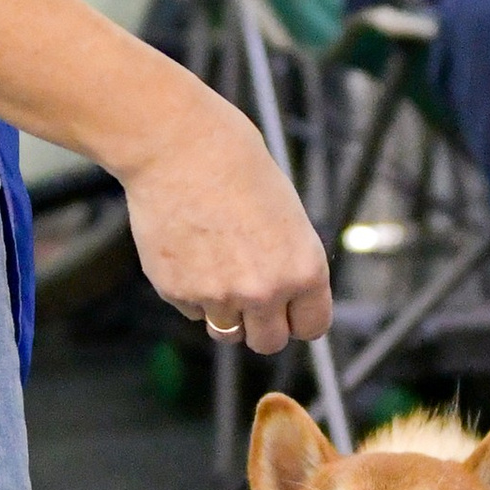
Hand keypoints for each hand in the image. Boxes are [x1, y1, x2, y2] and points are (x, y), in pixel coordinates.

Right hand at [113, 82, 331, 354]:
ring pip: (225, 332)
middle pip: (267, 343)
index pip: (311, 328)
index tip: (288, 310)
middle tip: (249, 296)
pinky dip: (191, 289)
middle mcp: (265, 291)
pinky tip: (189, 246)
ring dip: (224, 311)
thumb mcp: (287, 216)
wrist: (180, 146)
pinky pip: (191, 309)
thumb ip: (288, 264)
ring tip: (215, 265)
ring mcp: (218, 296)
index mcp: (304, 270)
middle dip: (260, 325)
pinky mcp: (177, 291)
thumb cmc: (237, 168)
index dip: (298, 318)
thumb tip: (280, 302)